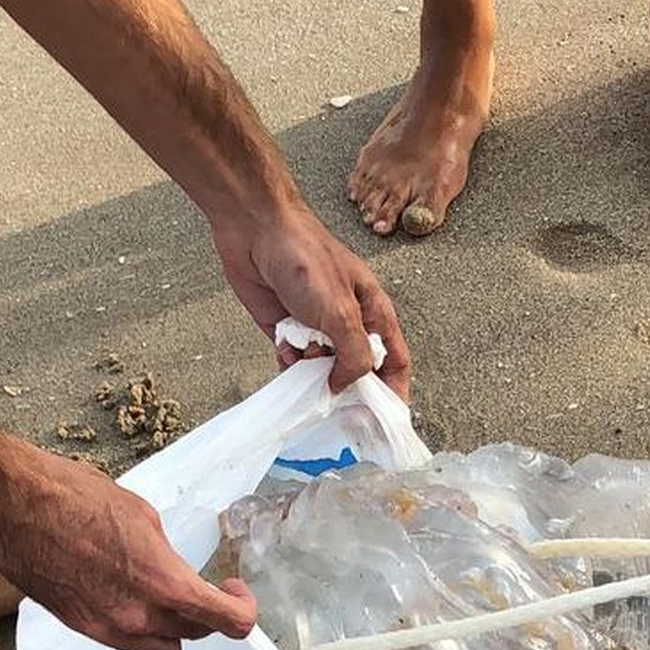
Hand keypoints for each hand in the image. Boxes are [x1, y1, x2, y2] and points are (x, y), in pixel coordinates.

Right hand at [0, 448, 257, 649]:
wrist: (12, 506)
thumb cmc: (73, 497)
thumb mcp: (142, 515)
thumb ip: (165, 554)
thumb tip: (171, 568)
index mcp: (164, 583)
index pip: (227, 621)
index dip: (242, 609)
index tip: (234, 591)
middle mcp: (139, 617)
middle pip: (196, 635)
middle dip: (207, 613)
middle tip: (205, 588)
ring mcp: (108, 629)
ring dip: (174, 631)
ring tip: (166, 600)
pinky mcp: (82, 628)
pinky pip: (127, 643)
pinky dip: (138, 628)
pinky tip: (128, 595)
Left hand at [210, 189, 410, 398]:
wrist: (255, 230)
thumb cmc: (306, 259)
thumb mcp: (341, 312)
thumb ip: (353, 357)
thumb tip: (344, 388)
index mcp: (373, 313)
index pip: (394, 360)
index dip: (395, 389)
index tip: (387, 419)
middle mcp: (348, 323)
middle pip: (357, 371)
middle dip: (349, 390)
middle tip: (339, 410)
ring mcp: (317, 328)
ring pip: (322, 371)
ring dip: (313, 375)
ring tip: (305, 358)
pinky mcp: (286, 330)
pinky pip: (292, 363)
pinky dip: (289, 364)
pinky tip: (285, 347)